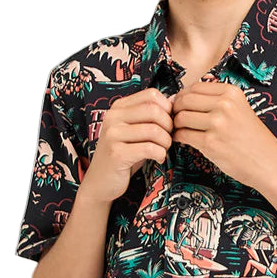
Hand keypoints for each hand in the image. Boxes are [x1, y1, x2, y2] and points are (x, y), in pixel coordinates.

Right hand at [79, 88, 173, 204]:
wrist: (101, 182)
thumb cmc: (124, 155)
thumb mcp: (136, 132)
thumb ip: (151, 117)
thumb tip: (176, 100)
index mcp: (118, 107)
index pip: (152, 95)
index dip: (168, 109)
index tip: (168, 124)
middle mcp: (113, 117)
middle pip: (155, 110)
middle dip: (169, 126)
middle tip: (167, 140)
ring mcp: (113, 135)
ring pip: (154, 130)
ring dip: (166, 142)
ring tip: (163, 150)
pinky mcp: (116, 153)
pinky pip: (149, 148)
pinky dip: (160, 154)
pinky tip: (158, 159)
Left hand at [170, 81, 276, 190]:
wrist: (268, 163)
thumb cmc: (252, 139)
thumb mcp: (240, 109)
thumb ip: (216, 101)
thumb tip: (182, 98)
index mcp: (231, 93)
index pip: (194, 87)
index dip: (182, 96)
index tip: (180, 106)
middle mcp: (224, 105)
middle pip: (184, 100)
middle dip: (175, 110)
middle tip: (174, 119)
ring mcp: (217, 124)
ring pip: (181, 117)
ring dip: (176, 125)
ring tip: (179, 130)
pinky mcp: (211, 143)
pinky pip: (183, 135)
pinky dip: (178, 138)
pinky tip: (182, 141)